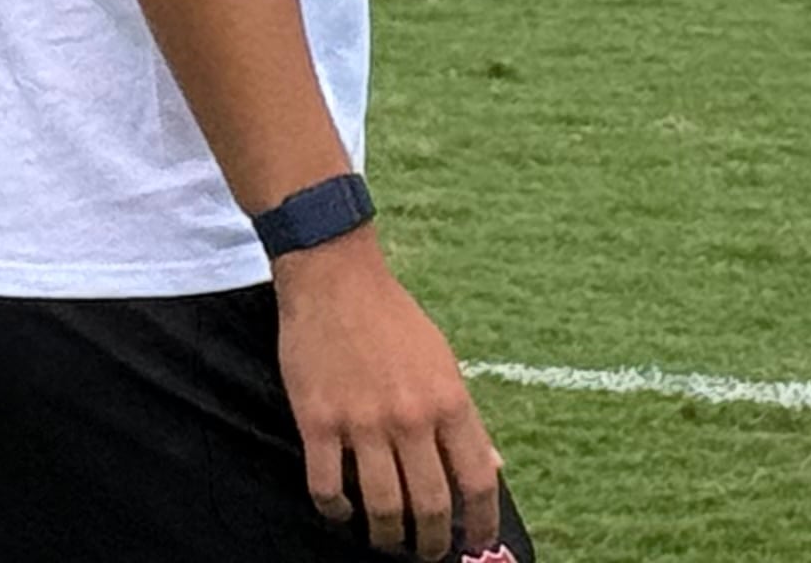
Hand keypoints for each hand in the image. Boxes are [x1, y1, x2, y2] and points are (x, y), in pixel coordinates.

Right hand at [274, 234, 504, 556]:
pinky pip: (327, 489)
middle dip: (432, 544)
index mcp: (449, 401)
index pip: (476, 481)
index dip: (482, 523)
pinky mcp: (318, 422)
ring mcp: (362, 423)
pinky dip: (337, 511)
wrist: (335, 277)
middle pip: (430, 507)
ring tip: (386, 542)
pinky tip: (342, 511)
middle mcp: (410, 417)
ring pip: (382, 509)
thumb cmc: (393, 318)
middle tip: (427, 554)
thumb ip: (465, 419)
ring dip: (387, 538)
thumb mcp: (444, 362)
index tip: (479, 543)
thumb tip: (492, 467)